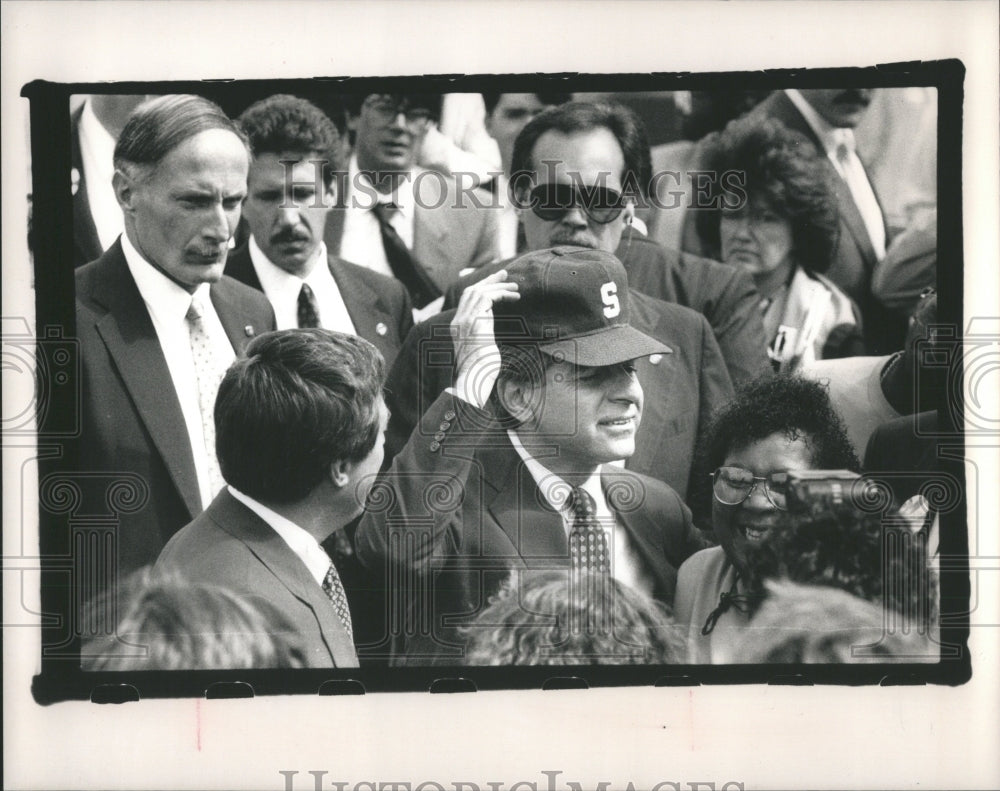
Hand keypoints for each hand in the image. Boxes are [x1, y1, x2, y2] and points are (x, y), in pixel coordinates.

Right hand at [451, 269, 518, 407]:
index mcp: (458, 328)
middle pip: (470, 291)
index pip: (466, 301)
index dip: (480, 289)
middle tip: (504, 274)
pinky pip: (488, 298)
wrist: (473, 381)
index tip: (495, 284)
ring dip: (498, 286)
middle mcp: (458, 322)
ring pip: (479, 291)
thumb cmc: (480, 373)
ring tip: (515, 286)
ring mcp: (464, 321)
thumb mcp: (481, 351)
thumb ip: (482, 338)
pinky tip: (513, 297)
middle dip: (488, 281)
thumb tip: (487, 335)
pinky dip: (501, 294)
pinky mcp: (474, 322)